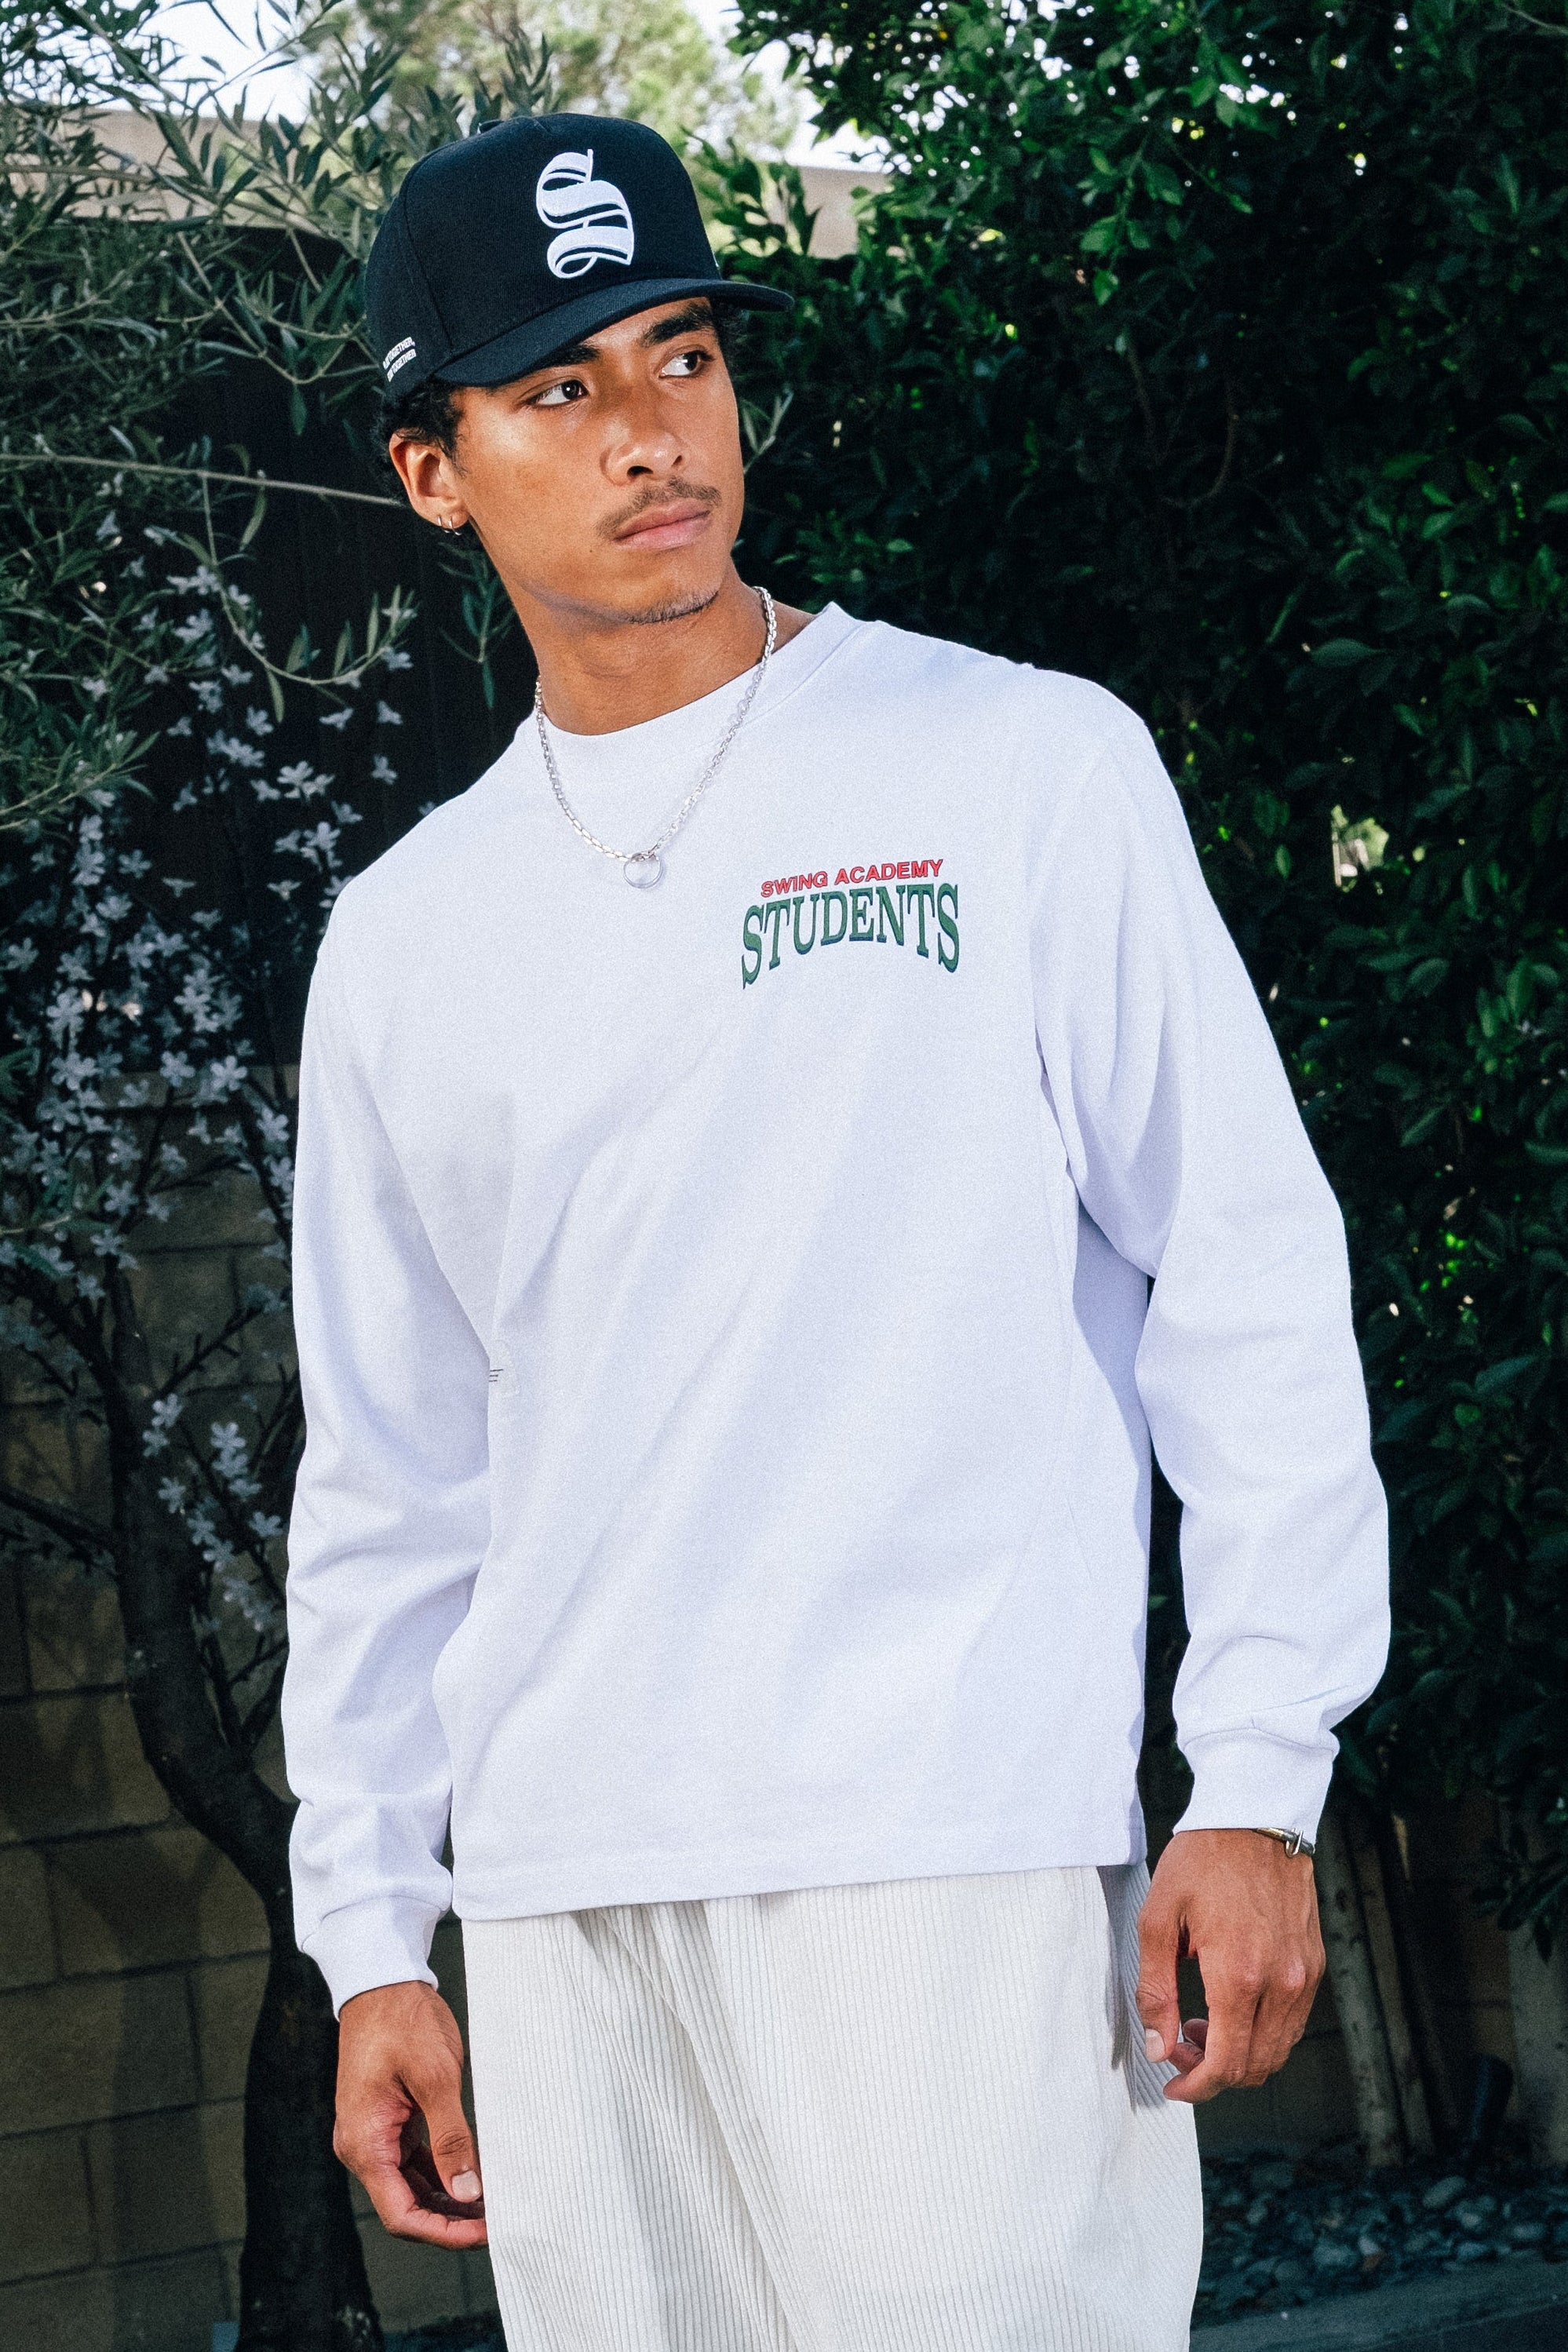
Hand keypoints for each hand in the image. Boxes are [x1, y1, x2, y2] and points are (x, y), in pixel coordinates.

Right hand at [334, 1979, 487, 2244]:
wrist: (381, 1980)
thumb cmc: (404, 2020)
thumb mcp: (436, 2077)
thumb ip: (451, 2139)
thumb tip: (469, 2193)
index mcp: (365, 2143)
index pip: (401, 2214)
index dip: (444, 2231)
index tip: (485, 2232)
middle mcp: (362, 2146)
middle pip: (404, 2207)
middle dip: (449, 2220)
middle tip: (497, 2220)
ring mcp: (372, 2134)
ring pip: (409, 2187)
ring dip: (446, 2200)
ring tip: (491, 2202)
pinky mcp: (385, 2120)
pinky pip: (410, 2162)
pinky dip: (439, 2174)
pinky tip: (471, 2175)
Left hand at [1136, 1828, 1323, 2103]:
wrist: (1255, 1818)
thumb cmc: (1201, 1861)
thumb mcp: (1158, 1919)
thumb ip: (1155, 1990)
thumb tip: (1158, 2049)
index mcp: (1238, 1976)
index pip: (1225, 2066)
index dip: (1195, 2088)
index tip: (1171, 2085)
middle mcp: (1281, 1984)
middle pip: (1254, 2068)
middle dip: (1212, 2073)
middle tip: (1177, 2044)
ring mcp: (1304, 1977)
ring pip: (1277, 2052)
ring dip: (1238, 2056)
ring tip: (1201, 2024)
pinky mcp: (1315, 1966)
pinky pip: (1292, 2024)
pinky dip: (1262, 2033)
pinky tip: (1232, 2006)